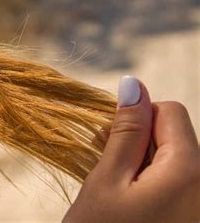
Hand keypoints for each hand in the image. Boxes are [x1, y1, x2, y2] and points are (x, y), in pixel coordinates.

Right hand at [64, 76, 199, 221]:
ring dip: (141, 162)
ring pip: (173, 159)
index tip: (109, 139)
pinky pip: (175, 182)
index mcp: (189, 170)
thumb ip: (125, 131)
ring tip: (114, 186)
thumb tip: (133, 85)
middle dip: (138, 141)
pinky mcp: (189, 214)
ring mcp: (198, 203)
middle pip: (174, 136)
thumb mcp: (106, 180)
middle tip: (105, 163)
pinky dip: (150, 182)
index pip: (169, 112)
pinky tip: (128, 200)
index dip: (136, 117)